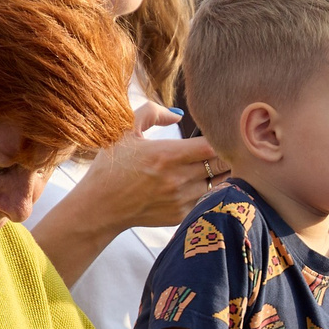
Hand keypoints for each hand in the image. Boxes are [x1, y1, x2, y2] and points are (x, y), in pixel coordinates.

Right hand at [75, 129, 224, 230]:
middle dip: (227, 154)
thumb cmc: (112, 167)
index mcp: (168, 155)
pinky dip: (209, 190)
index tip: (218, 134)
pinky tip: (200, 183)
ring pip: (219, 183)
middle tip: (224, 147)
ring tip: (215, 165)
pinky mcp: (181, 215)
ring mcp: (182, 199)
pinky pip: (207, 199)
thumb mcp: (124, 131)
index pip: (213, 145)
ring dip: (221, 173)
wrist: (100, 207)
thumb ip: (152, 113)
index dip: (221, 138)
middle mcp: (178, 179)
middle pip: (222, 164)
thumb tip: (178, 114)